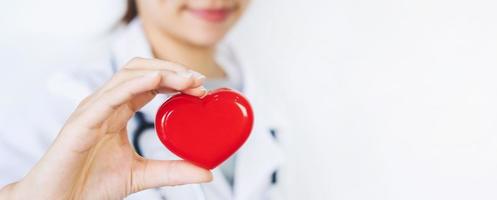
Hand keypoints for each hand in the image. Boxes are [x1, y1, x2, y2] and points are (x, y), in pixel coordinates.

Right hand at [0, 58, 211, 198]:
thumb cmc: (90, 185)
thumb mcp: (142, 175)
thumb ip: (172, 171)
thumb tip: (206, 172)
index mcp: (118, 112)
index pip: (150, 84)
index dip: (176, 80)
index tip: (201, 88)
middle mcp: (106, 104)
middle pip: (141, 71)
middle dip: (172, 69)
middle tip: (199, 80)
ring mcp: (93, 109)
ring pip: (128, 75)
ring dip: (161, 72)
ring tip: (187, 79)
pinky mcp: (83, 121)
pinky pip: (111, 95)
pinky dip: (135, 83)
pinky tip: (157, 79)